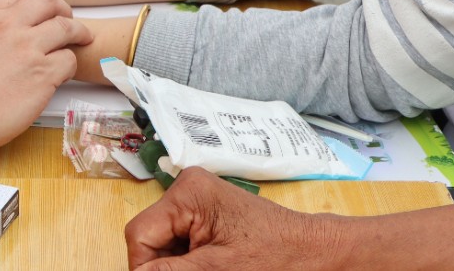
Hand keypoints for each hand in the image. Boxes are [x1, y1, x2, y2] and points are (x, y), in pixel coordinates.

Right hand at [0, 0, 89, 150]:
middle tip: (66, 19)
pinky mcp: (43, 73)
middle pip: (47, 0)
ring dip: (77, 33)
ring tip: (82, 39)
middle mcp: (8, 25)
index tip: (35, 13)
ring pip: (66, 27)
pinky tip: (63, 74)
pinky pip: (69, 60)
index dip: (30, 2)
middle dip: (60, 8)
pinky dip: (69, 65)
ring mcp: (28, 48)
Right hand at [125, 167, 349, 269]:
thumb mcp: (216, 270)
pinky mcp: (207, 215)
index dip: (144, 268)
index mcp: (188, 193)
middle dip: (164, 266)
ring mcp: (198, 202)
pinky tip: (212, 268)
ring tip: (210, 270)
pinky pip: (182, 242)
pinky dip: (189, 262)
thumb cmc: (276, 257)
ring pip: (165, 244)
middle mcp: (188, 190)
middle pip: (151, 238)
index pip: (140, 234)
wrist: (314, 253)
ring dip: (177, 266)